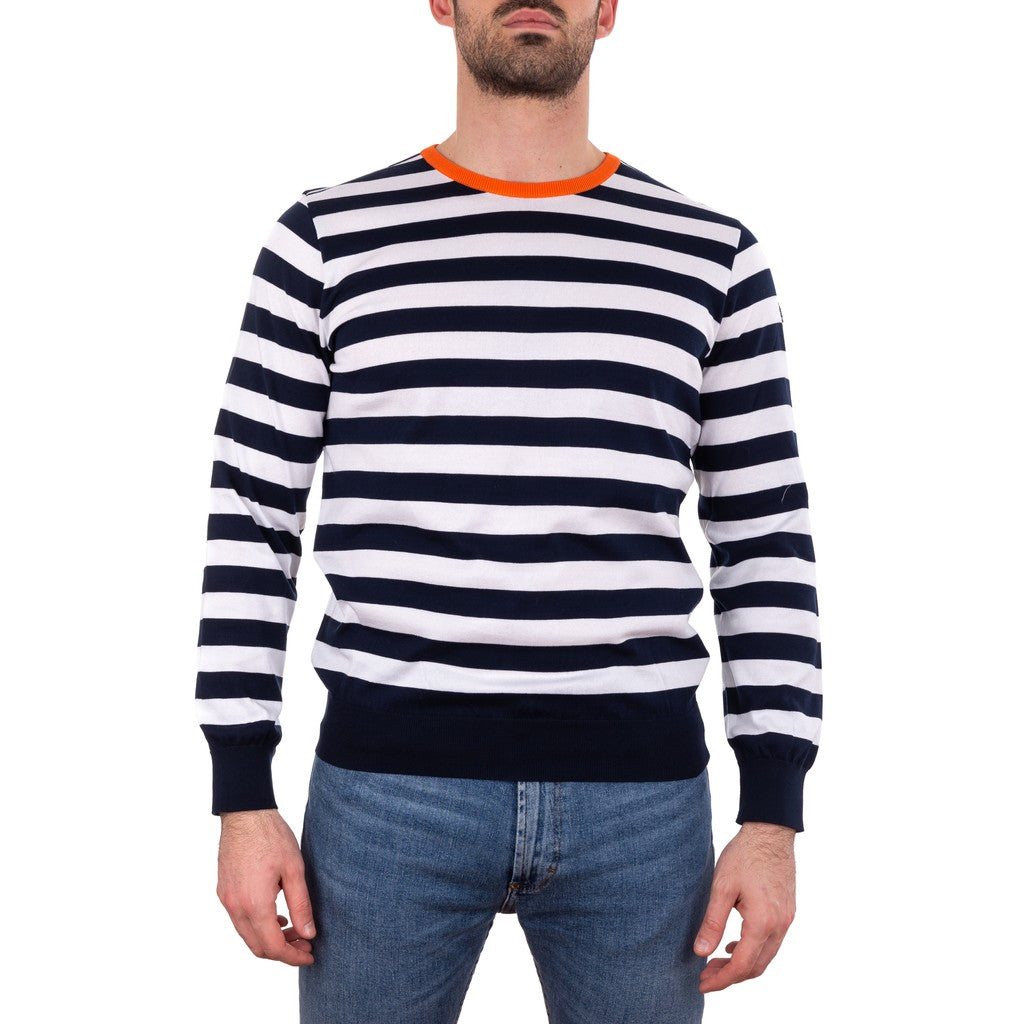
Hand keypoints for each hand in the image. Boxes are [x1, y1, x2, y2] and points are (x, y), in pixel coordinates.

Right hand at [216, 808, 316, 966]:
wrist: (245, 813)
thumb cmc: (271, 836)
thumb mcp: (294, 869)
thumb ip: (301, 904)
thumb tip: (309, 933)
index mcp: (255, 904)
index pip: (273, 946)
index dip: (293, 956)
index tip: (310, 955)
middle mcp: (236, 907)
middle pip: (258, 947)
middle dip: (283, 951)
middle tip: (305, 944)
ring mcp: (227, 900)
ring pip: (247, 935)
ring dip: (270, 939)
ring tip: (294, 930)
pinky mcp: (224, 891)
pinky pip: (239, 920)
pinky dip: (258, 926)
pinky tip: (276, 916)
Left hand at [693, 821, 795, 992]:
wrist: (770, 831)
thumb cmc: (745, 855)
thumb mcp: (722, 887)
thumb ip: (713, 921)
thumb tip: (701, 951)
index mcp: (763, 921)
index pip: (743, 965)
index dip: (722, 979)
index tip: (703, 984)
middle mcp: (780, 925)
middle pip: (756, 966)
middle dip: (730, 976)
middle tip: (705, 975)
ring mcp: (786, 919)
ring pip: (766, 956)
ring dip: (742, 964)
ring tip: (716, 962)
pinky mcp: (787, 911)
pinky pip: (772, 942)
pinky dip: (753, 950)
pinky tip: (735, 944)